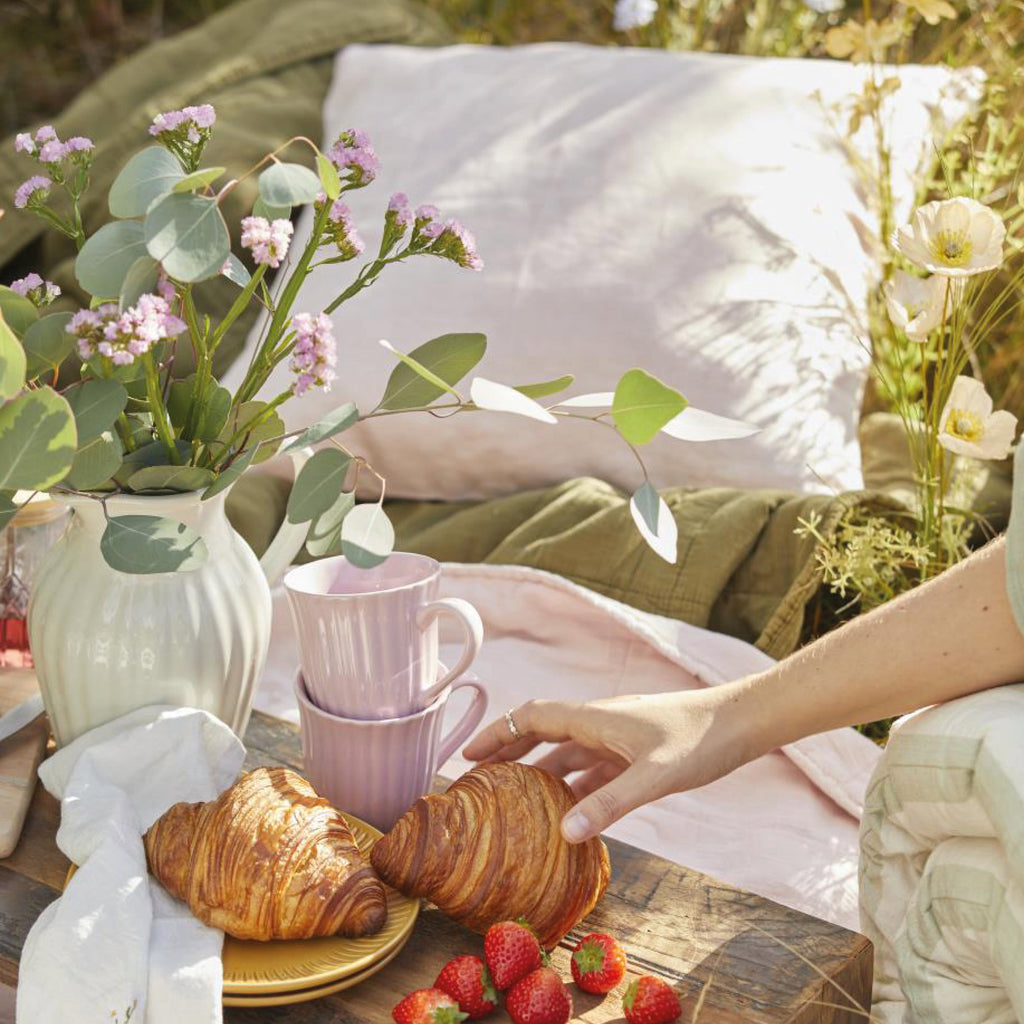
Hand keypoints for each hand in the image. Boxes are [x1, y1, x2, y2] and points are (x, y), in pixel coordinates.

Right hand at [462, 686, 755, 843]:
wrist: (740, 724)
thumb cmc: (699, 741)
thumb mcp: (654, 776)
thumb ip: (609, 804)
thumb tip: (562, 834)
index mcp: (594, 718)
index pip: (531, 718)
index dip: (497, 734)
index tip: (468, 757)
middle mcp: (599, 724)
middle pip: (541, 733)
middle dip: (508, 752)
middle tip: (479, 778)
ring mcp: (616, 738)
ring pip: (566, 753)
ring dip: (538, 771)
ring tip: (514, 798)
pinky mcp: (634, 754)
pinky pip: (591, 769)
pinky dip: (572, 786)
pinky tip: (567, 812)